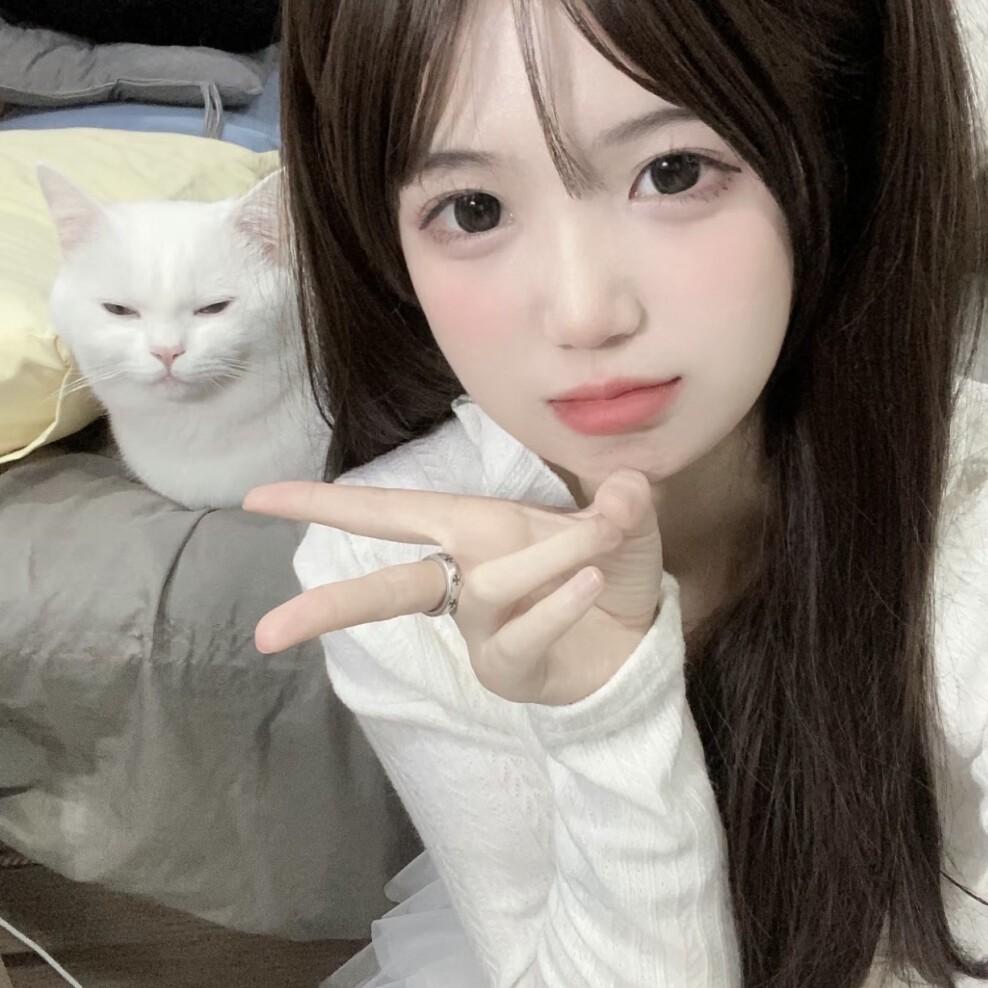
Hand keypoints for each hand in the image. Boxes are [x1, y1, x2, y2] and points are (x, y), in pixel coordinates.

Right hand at [243, 468, 662, 704]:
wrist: (642, 642)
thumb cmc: (614, 574)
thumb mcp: (624, 524)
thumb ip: (620, 499)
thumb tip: (622, 492)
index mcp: (473, 530)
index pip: (392, 512)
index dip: (327, 503)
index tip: (258, 500)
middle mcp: (465, 578)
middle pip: (387, 588)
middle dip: (330, 603)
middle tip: (268, 632)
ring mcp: (481, 633)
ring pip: (486, 590)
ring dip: (544, 560)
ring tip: (600, 546)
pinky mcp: (509, 671)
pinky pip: (523, 634)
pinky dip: (558, 602)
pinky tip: (593, 582)